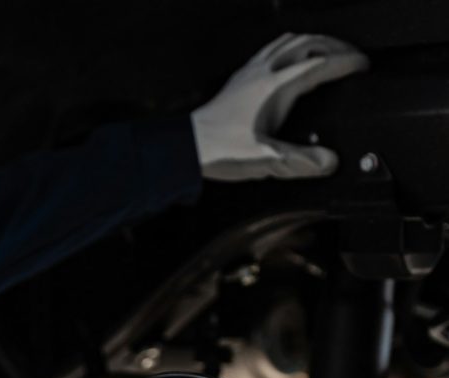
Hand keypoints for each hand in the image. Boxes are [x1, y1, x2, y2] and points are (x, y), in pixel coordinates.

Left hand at [191, 33, 368, 180]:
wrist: (188, 146)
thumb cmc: (220, 150)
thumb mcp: (265, 160)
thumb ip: (299, 161)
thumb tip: (328, 162)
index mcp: (276, 87)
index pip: (320, 65)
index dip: (345, 62)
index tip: (363, 64)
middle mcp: (265, 73)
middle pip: (307, 43)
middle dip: (334, 45)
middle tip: (350, 53)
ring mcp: (250, 73)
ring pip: (288, 42)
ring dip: (311, 41)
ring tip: (324, 48)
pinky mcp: (239, 79)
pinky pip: (270, 50)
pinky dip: (288, 48)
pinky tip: (285, 60)